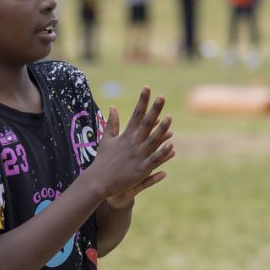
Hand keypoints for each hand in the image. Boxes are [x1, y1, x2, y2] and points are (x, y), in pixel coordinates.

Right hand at [86, 88, 174, 205]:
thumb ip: (112, 123)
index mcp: (126, 135)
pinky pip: (154, 159)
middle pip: (146, 124)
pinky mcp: (141, 169)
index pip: (136, 114)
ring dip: (161, 129)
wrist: (98, 182)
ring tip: (170, 118)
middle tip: (162, 97)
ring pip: (152, 140)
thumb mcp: (107, 139)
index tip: (147, 88)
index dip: (142, 101)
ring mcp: (137, 156)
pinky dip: (162, 153)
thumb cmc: (103, 160)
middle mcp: (132, 143)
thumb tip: (112, 106)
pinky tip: (171, 146)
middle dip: (154, 110)